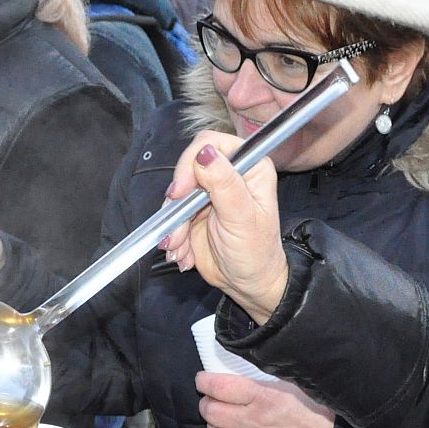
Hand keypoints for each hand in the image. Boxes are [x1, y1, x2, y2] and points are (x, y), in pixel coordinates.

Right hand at [160, 135, 289, 323]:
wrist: (247, 284)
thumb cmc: (256, 253)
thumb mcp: (242, 219)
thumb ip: (224, 184)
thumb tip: (204, 152)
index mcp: (250, 167)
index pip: (212, 143)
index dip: (191, 163)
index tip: (180, 192)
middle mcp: (229, 174)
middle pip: (188, 167)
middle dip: (178, 201)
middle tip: (177, 228)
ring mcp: (209, 192)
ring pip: (176, 193)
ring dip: (173, 224)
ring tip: (181, 248)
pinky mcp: (194, 211)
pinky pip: (172, 214)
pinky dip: (173, 234)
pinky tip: (183, 253)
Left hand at [196, 371, 335, 427]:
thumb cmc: (317, 406)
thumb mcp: (292, 381)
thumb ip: (267, 375)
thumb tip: (247, 361)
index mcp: (263, 397)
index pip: (219, 388)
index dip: (204, 382)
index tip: (203, 379)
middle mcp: (254, 422)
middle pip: (211, 413)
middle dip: (206, 402)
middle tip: (213, 398)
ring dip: (214, 425)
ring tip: (223, 418)